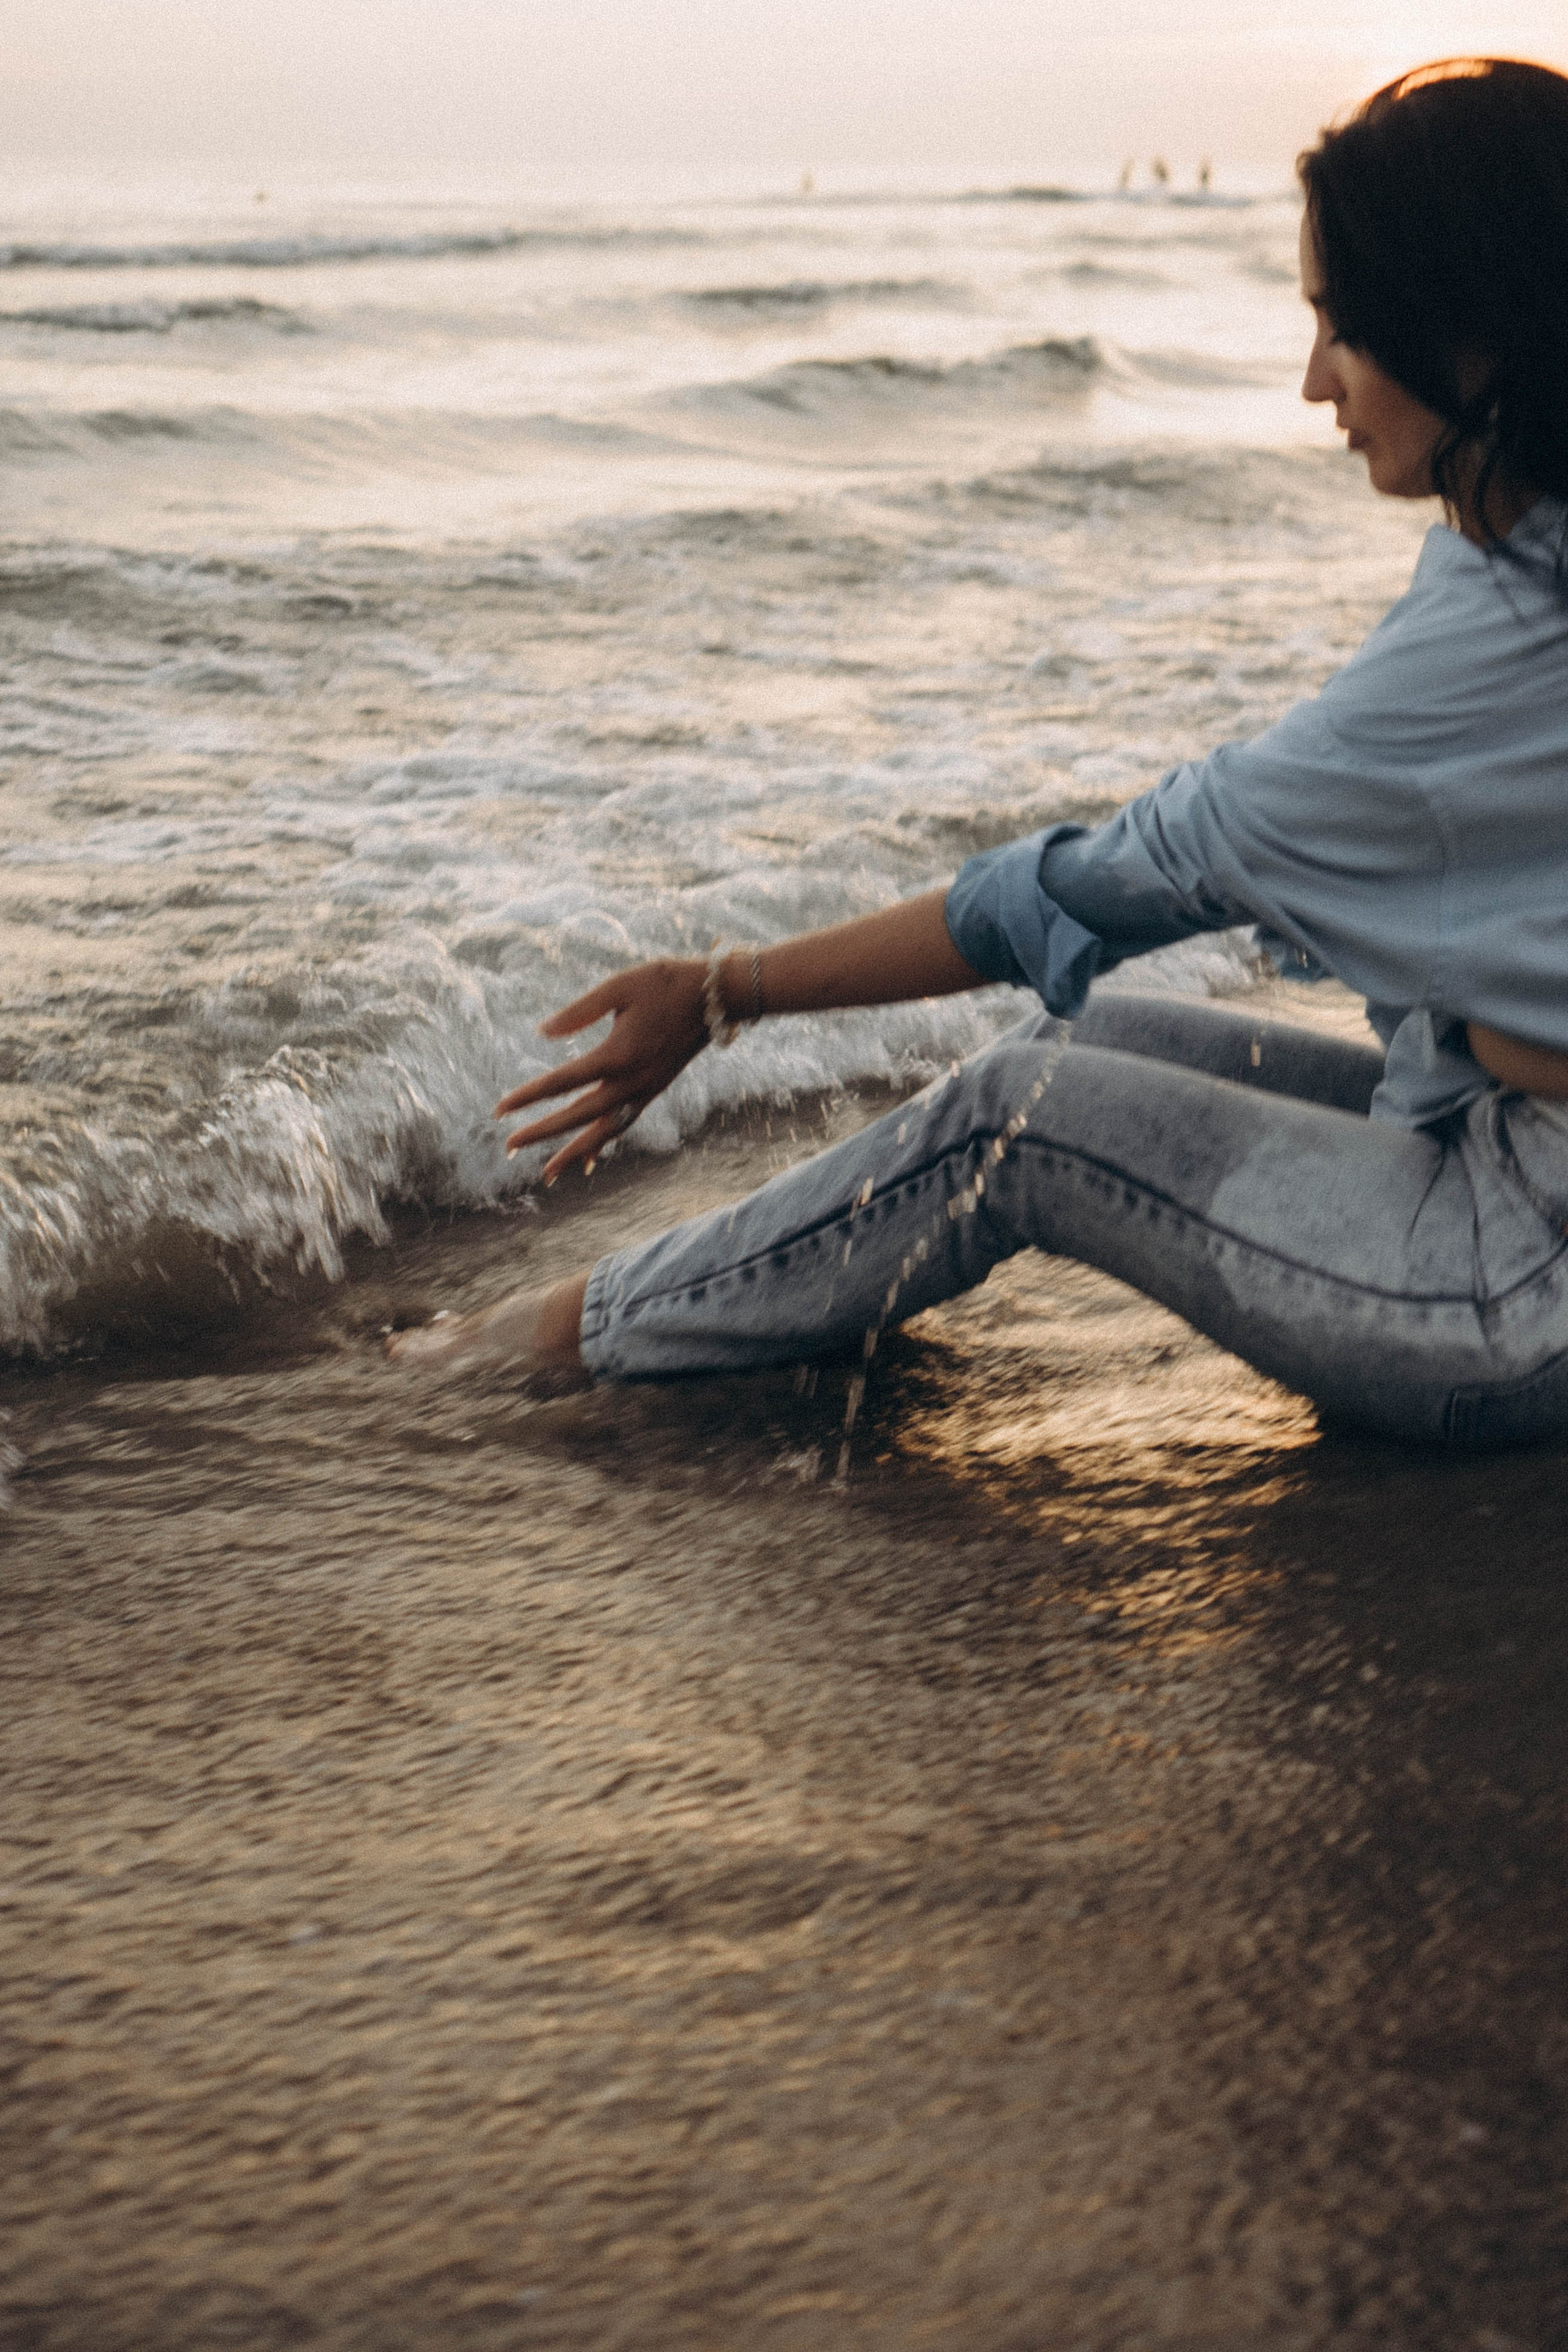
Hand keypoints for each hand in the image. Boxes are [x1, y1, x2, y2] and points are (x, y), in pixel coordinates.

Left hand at [496, 956, 707, 1181]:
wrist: (717, 997)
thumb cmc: (665, 983)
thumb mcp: (619, 987)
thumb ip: (579, 1012)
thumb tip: (541, 1032)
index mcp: (617, 1055)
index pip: (562, 1082)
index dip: (528, 1096)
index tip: (499, 1110)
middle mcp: (631, 1082)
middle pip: (578, 1117)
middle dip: (542, 1133)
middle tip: (508, 1146)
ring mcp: (645, 1091)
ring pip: (604, 1132)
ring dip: (573, 1153)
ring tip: (547, 1173)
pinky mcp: (653, 1091)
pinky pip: (624, 1125)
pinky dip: (603, 1144)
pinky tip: (590, 1160)